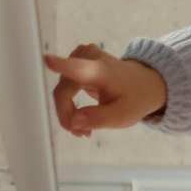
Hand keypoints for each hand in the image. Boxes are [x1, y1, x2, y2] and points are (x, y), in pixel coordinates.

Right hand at [39, 46, 165, 134]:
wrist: (144, 84)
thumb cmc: (134, 99)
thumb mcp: (122, 116)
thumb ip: (98, 119)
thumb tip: (74, 121)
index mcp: (101, 71)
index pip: (78, 69)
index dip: (61, 66)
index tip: (47, 59)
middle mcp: (87, 58)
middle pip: (63, 92)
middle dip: (68, 116)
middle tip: (84, 134)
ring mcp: (80, 56)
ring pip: (61, 92)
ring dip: (68, 113)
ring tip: (86, 128)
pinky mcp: (76, 60)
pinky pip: (63, 89)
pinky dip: (69, 105)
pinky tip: (82, 116)